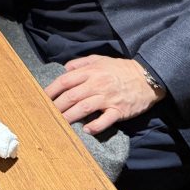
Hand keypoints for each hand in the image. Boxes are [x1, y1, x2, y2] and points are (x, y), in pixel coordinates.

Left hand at [44, 55, 165, 134]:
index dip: (51, 90)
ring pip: (84, 108)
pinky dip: (95, 126)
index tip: (42, 98)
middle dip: (56, 106)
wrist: (147, 78)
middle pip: (71, 96)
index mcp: (91, 72)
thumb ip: (81, 63)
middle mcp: (97, 84)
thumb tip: (65, 69)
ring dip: (70, 117)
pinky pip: (106, 120)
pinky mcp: (119, 110)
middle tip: (47, 114)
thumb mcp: (99, 59)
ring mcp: (108, 98)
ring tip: (60, 123)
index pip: (65, 81)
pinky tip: (86, 130)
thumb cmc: (121, 69)